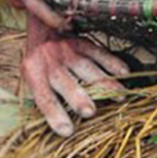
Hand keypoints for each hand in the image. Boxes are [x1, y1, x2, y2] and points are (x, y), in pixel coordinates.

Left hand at [21, 15, 130, 136]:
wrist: (43, 26)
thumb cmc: (40, 61)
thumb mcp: (31, 78)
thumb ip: (43, 99)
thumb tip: (61, 128)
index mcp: (35, 74)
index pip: (44, 98)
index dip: (54, 114)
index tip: (67, 131)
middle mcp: (51, 63)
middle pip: (66, 83)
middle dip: (78, 98)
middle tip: (90, 112)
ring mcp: (69, 51)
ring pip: (88, 69)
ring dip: (104, 83)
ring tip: (119, 96)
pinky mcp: (84, 43)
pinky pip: (100, 53)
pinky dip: (114, 63)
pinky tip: (125, 74)